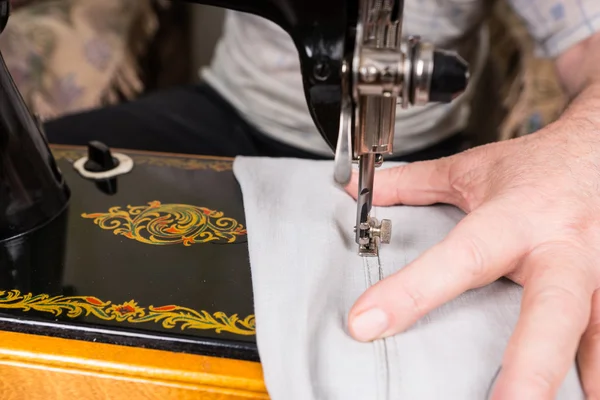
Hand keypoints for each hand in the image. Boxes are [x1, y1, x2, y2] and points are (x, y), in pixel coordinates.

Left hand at [345, 118, 599, 398]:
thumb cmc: (537, 166)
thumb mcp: (469, 169)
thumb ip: (410, 183)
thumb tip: (352, 186)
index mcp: (514, 218)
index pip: (459, 258)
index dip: (413, 291)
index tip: (369, 322)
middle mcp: (561, 249)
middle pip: (551, 310)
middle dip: (530, 364)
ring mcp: (599, 274)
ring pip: (594, 334)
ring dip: (575, 382)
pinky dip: (598, 375)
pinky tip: (585, 398)